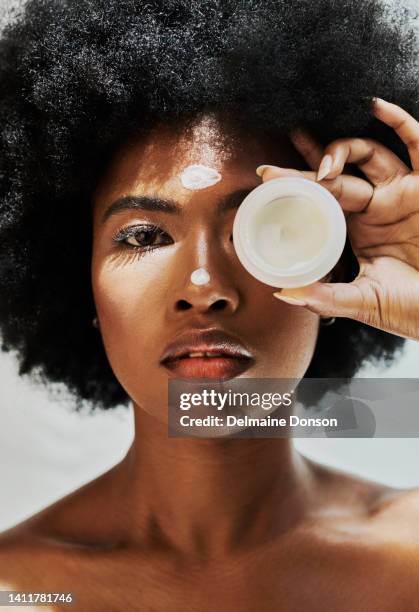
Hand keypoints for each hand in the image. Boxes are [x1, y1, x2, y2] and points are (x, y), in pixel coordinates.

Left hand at [257, 98, 418, 340]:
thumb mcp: (363, 301)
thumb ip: (325, 297)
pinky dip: (399, 122)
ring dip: (341, 150)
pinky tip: (376, 106)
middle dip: (306, 165)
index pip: (322, 199)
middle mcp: (376, 206)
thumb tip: (283, 294)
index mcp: (357, 229)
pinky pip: (418, 144)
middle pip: (337, 174)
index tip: (265, 180)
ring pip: (369, 154)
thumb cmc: (411, 307)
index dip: (296, 186)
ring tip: (322, 164)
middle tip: (273, 168)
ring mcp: (402, 192)